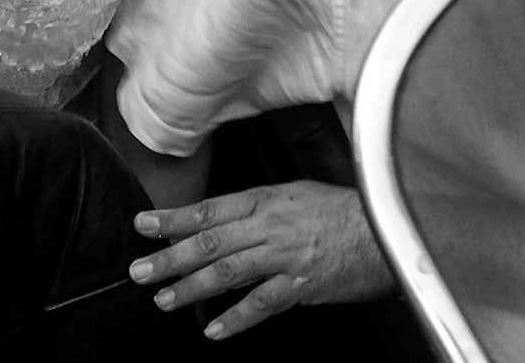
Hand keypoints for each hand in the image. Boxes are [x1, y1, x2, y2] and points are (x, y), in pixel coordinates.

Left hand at [130, 182, 395, 339]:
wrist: (385, 227)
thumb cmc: (339, 210)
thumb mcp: (291, 195)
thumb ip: (254, 209)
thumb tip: (217, 225)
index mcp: (262, 200)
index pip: (208, 210)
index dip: (172, 219)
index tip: (142, 225)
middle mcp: (267, 226)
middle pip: (209, 242)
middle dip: (169, 257)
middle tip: (138, 271)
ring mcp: (284, 256)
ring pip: (228, 272)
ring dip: (191, 287)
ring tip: (164, 300)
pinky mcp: (302, 285)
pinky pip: (263, 303)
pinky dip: (237, 318)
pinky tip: (214, 330)